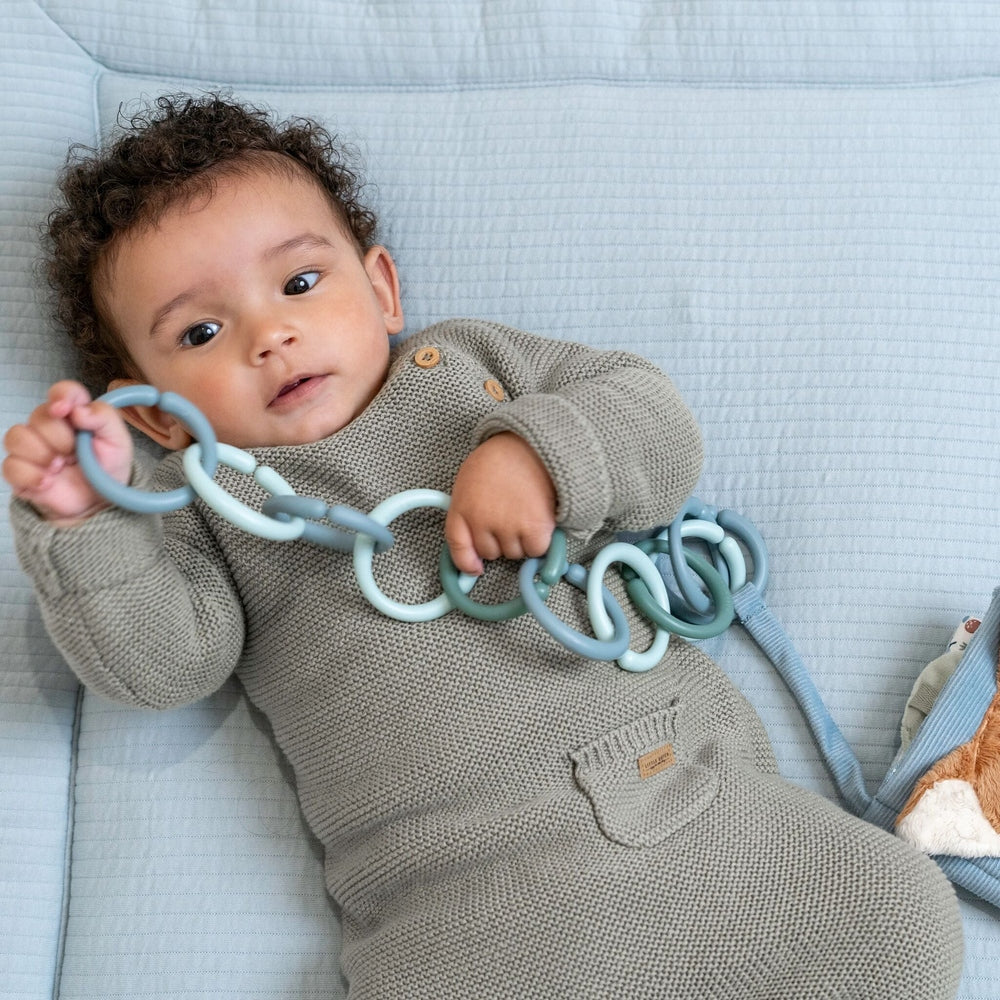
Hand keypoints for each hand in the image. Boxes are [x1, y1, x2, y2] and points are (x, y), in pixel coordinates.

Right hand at [2, 380, 132, 524]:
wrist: (99, 502)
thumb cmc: (107, 468)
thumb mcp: (118, 442)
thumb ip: (104, 418)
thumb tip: (79, 410)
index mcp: (74, 414)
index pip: (62, 392)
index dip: (61, 396)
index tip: (65, 409)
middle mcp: (48, 427)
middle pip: (39, 416)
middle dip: (60, 437)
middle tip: (75, 454)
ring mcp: (31, 448)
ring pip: (16, 437)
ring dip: (42, 454)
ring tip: (60, 467)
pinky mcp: (19, 471)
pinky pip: (10, 466)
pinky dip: (30, 475)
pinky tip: (48, 482)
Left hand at [445, 432, 556, 574]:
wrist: (532, 443)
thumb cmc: (503, 458)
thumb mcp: (472, 478)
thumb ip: (469, 508)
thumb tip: (476, 540)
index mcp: (462, 507)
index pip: (457, 546)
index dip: (466, 562)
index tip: (475, 568)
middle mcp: (482, 521)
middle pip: (489, 553)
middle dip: (500, 541)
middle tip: (510, 517)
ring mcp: (508, 527)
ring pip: (514, 553)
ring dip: (521, 540)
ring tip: (526, 511)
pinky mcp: (534, 529)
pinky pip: (536, 550)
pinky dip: (540, 540)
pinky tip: (540, 518)